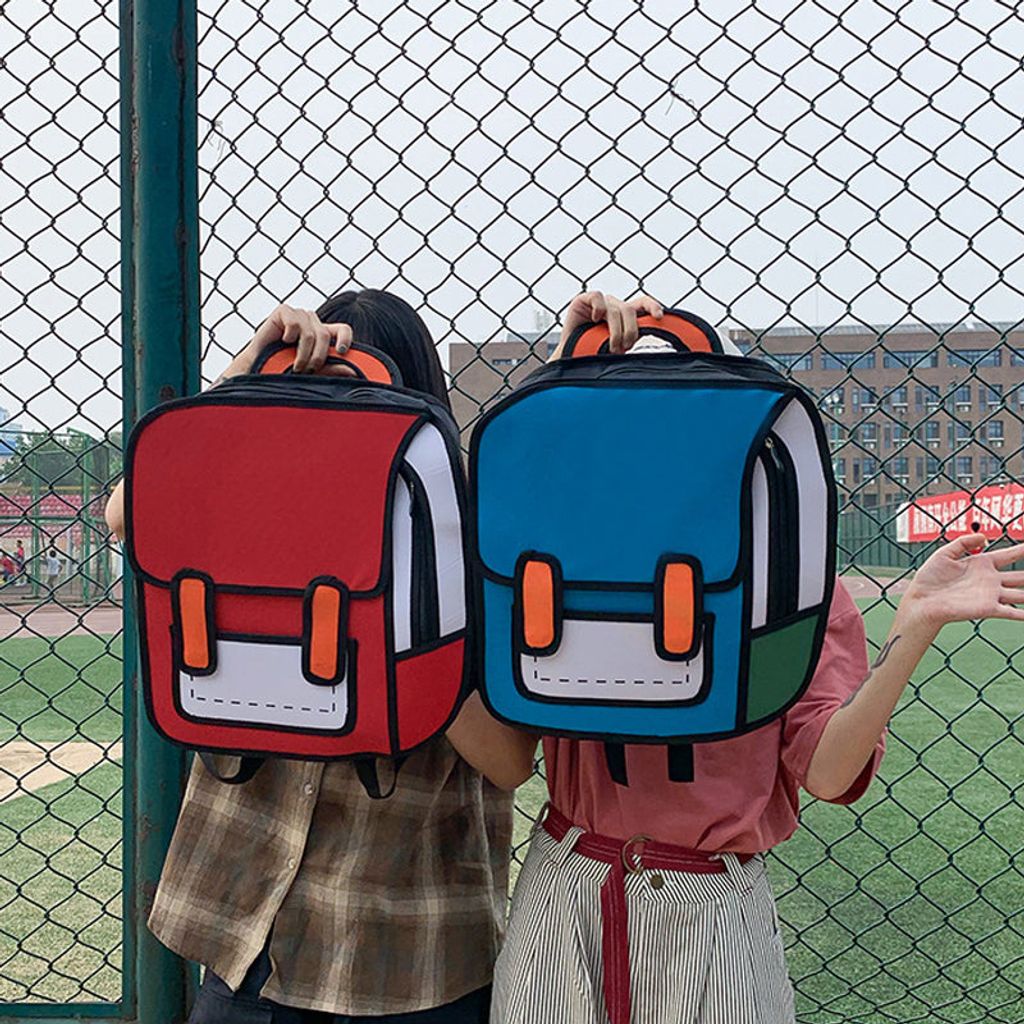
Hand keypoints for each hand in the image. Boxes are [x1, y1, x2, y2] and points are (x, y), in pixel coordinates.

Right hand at [218, 304, 354, 380]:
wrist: (259, 368)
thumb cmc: (285, 369)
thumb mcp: (314, 371)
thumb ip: (332, 369)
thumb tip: (354, 372)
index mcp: (323, 334)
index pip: (343, 330)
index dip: (345, 338)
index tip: (340, 351)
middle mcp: (312, 322)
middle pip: (325, 335)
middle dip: (317, 357)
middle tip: (306, 370)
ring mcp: (299, 315)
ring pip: (311, 332)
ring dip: (302, 353)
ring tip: (295, 365)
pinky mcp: (284, 311)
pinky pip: (295, 322)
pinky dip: (290, 335)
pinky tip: (282, 341)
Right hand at [549, 291, 663, 359]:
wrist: (569, 358)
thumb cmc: (593, 354)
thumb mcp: (616, 349)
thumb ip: (629, 344)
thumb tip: (649, 355)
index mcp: (624, 315)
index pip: (642, 303)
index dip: (652, 306)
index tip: (659, 317)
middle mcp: (613, 306)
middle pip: (629, 311)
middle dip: (630, 331)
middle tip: (625, 347)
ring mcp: (598, 303)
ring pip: (615, 310)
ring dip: (616, 331)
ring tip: (612, 347)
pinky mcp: (583, 300)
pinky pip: (597, 298)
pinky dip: (599, 308)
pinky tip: (596, 320)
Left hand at [898, 534, 1023, 635]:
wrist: (921, 600)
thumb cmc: (929, 578)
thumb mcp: (944, 553)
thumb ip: (963, 542)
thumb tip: (984, 536)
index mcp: (982, 564)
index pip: (1010, 554)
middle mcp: (991, 579)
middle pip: (1022, 575)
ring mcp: (991, 594)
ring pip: (1022, 593)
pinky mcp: (987, 608)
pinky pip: (1012, 611)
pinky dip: (1023, 613)